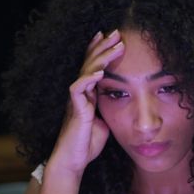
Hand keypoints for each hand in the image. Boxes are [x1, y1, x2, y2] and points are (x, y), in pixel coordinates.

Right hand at [47, 29, 124, 175]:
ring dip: (101, 57)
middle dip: (102, 46)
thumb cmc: (87, 144)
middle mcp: (79, 93)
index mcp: (87, 94)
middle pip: (90, 63)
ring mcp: (75, 100)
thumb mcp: (105, 123)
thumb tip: (120, 105)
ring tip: (115, 45)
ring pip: (86, 71)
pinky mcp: (74, 109)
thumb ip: (109, 110)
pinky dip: (89, 79)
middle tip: (116, 32)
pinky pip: (78, 89)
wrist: (73, 161)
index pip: (93, 66)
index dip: (100, 51)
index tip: (112, 37)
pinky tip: (100, 71)